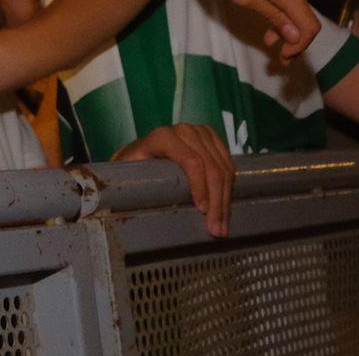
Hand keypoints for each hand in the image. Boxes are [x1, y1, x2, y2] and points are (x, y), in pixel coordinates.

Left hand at [113, 122, 236, 236]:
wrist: (141, 150)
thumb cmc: (133, 165)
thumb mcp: (129, 170)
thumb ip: (135, 181)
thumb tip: (138, 208)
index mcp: (163, 136)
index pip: (191, 161)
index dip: (200, 186)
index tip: (202, 211)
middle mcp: (184, 131)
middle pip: (211, 167)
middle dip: (216, 201)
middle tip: (216, 229)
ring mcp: (200, 133)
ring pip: (223, 168)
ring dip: (225, 199)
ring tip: (222, 225)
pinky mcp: (212, 139)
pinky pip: (229, 164)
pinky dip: (229, 188)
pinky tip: (225, 207)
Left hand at [167, 0, 315, 58]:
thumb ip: (273, 15)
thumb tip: (297, 35)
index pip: (310, 25)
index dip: (300, 45)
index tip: (282, 57)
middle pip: (304, 13)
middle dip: (292, 36)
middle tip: (275, 52)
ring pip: (295, 0)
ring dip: (286, 21)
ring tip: (267, 35)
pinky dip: (280, 4)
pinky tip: (265, 8)